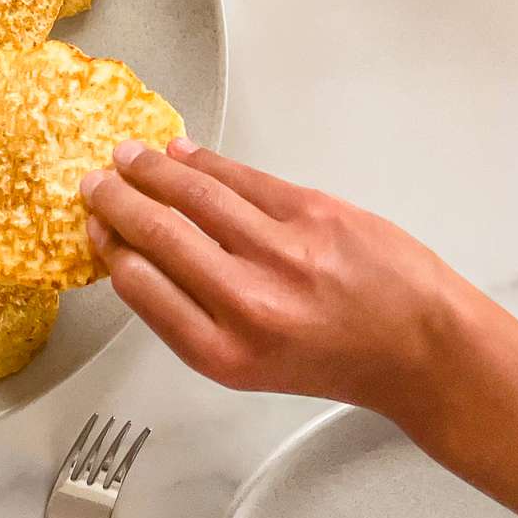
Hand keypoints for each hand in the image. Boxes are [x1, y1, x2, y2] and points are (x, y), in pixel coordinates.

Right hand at [81, 138, 474, 420]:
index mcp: (222, 351)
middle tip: (96, 184)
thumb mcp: (246, 365)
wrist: (421, 347)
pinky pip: (242, 177)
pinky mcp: (315, 212)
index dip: (109, 248)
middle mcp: (247, 302)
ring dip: (151, 169)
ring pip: (194, 194)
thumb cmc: (337, 358)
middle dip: (117, 201)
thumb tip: (139, 258)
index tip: (97, 228)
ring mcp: (283, 251)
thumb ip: (190, 316)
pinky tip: (180, 152)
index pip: (139, 286)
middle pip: (157, 234)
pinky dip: (204, 159)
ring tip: (127, 157)